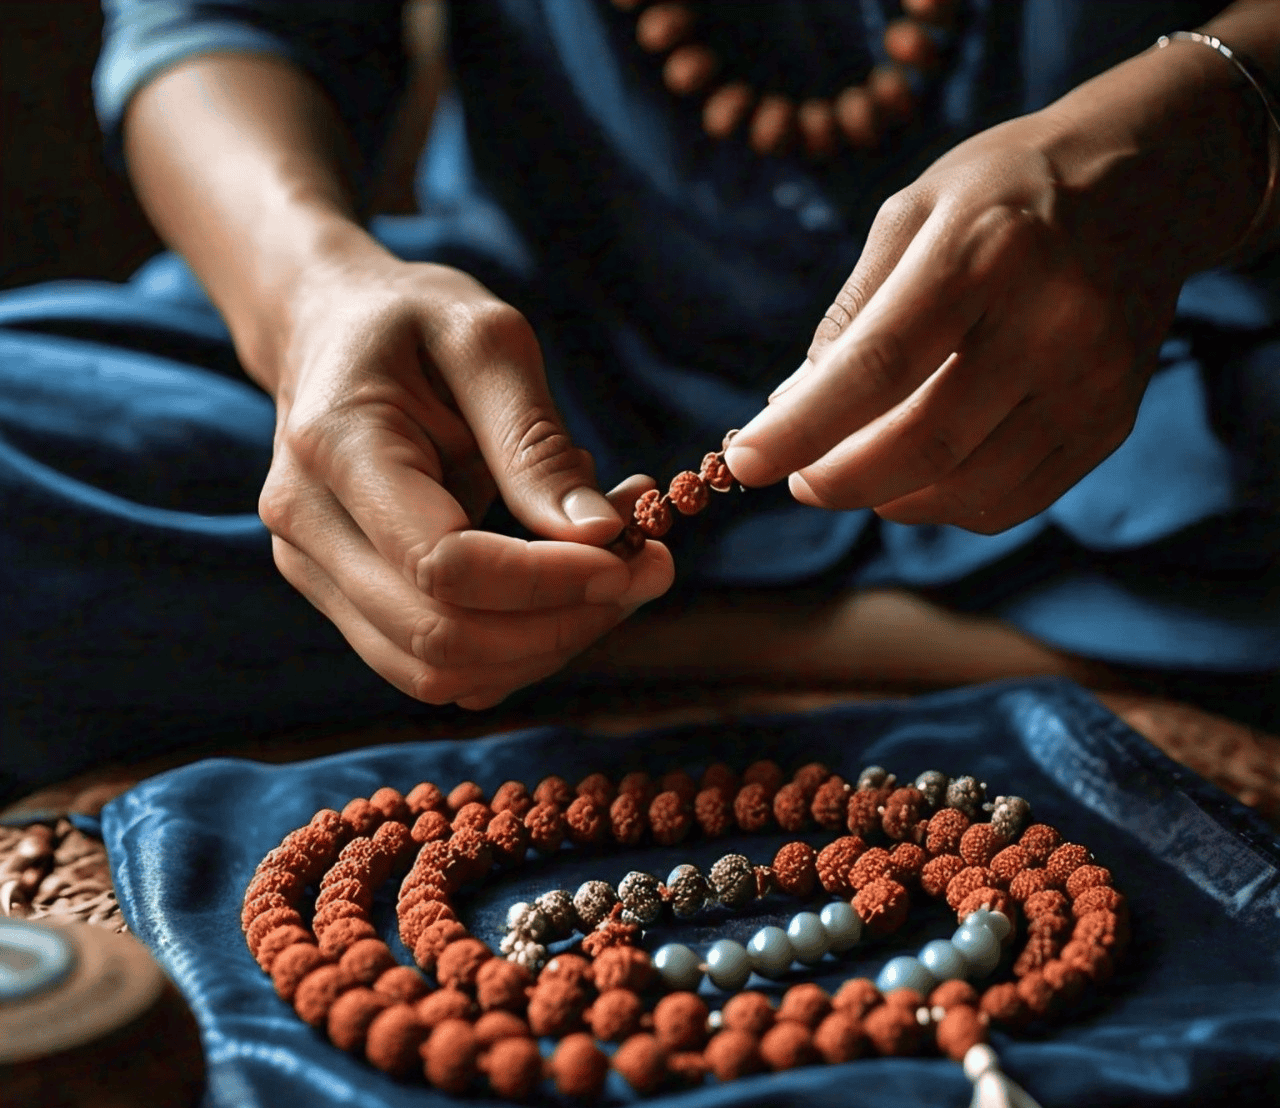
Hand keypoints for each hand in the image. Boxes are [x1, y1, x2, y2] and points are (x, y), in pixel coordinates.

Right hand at [259, 255, 672, 708]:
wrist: (329, 329)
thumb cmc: (414, 320)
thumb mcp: (487, 340)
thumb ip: (534, 442)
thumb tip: (599, 540)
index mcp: (335, 448)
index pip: (444, 566)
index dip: (550, 581)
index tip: (633, 555)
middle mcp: (307, 527)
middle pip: (442, 639)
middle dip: (564, 622)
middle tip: (649, 567)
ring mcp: (314, 572)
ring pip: (440, 672)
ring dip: (546, 644)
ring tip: (612, 569)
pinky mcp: (342, 599)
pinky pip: (437, 665)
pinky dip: (515, 645)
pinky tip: (561, 584)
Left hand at [724, 107, 1193, 533]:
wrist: (1145, 185)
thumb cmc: (1005, 193)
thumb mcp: (912, 214)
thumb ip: (850, 316)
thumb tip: (786, 409)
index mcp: (986, 252)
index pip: (879, 367)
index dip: (802, 428)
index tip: (744, 462)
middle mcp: (1052, 321)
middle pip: (925, 444)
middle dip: (839, 479)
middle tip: (799, 478)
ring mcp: (1092, 380)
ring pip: (967, 489)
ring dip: (888, 498)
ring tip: (855, 466)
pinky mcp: (1110, 424)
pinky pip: (1010, 502)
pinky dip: (944, 504)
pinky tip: (917, 474)